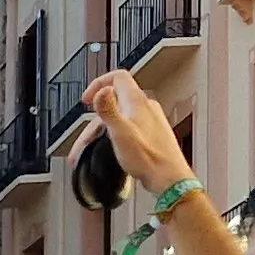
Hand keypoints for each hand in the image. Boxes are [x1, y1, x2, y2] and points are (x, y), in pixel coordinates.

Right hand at [82, 71, 195, 195]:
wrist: (168, 177)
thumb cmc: (148, 158)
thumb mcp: (120, 133)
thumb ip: (108, 109)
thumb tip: (101, 90)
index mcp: (136, 102)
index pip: (117, 77)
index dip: (99, 83)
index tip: (87, 99)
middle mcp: (146, 106)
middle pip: (115, 100)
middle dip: (95, 117)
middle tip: (86, 134)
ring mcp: (150, 118)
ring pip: (121, 114)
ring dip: (104, 128)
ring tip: (94, 147)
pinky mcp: (152, 131)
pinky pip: (130, 125)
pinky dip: (116, 133)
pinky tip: (114, 148)